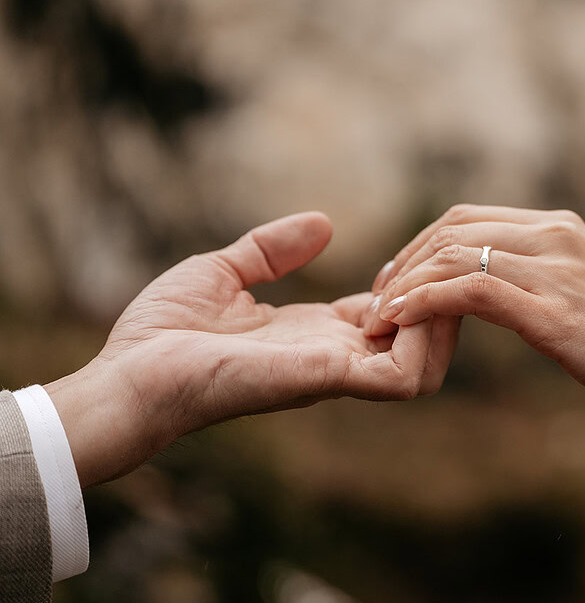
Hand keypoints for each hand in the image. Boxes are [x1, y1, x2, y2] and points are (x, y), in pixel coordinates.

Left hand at [46, 212, 459, 486]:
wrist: (128, 375)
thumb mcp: (223, 271)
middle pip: (426, 344)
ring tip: (420, 282)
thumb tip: (323, 223)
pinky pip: (404, 375)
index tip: (401, 255)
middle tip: (424, 265)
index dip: (410, 283)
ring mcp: (335, 371)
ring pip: (429, 365)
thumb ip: (271, 250)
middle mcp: (335, 356)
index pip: (394, 317)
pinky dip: (420, 340)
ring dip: (438, 321)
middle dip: (439, 299)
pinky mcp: (326, 378)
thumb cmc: (161, 333)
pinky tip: (396, 301)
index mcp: (317, 335)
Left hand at [362, 205, 584, 420]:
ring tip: (378, 317)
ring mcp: (553, 271)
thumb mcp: (584, 292)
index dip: (419, 247)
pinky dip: (424, 302)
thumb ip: (541, 279)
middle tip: (376, 303)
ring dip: (404, 285)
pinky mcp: (552, 312)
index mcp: (558, 227)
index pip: (466, 217)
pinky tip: (401, 321)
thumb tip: (495, 295)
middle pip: (450, 230)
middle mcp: (553, 236)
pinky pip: (470, 292)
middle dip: (402, 265)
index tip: (395, 282)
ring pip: (453, 255)